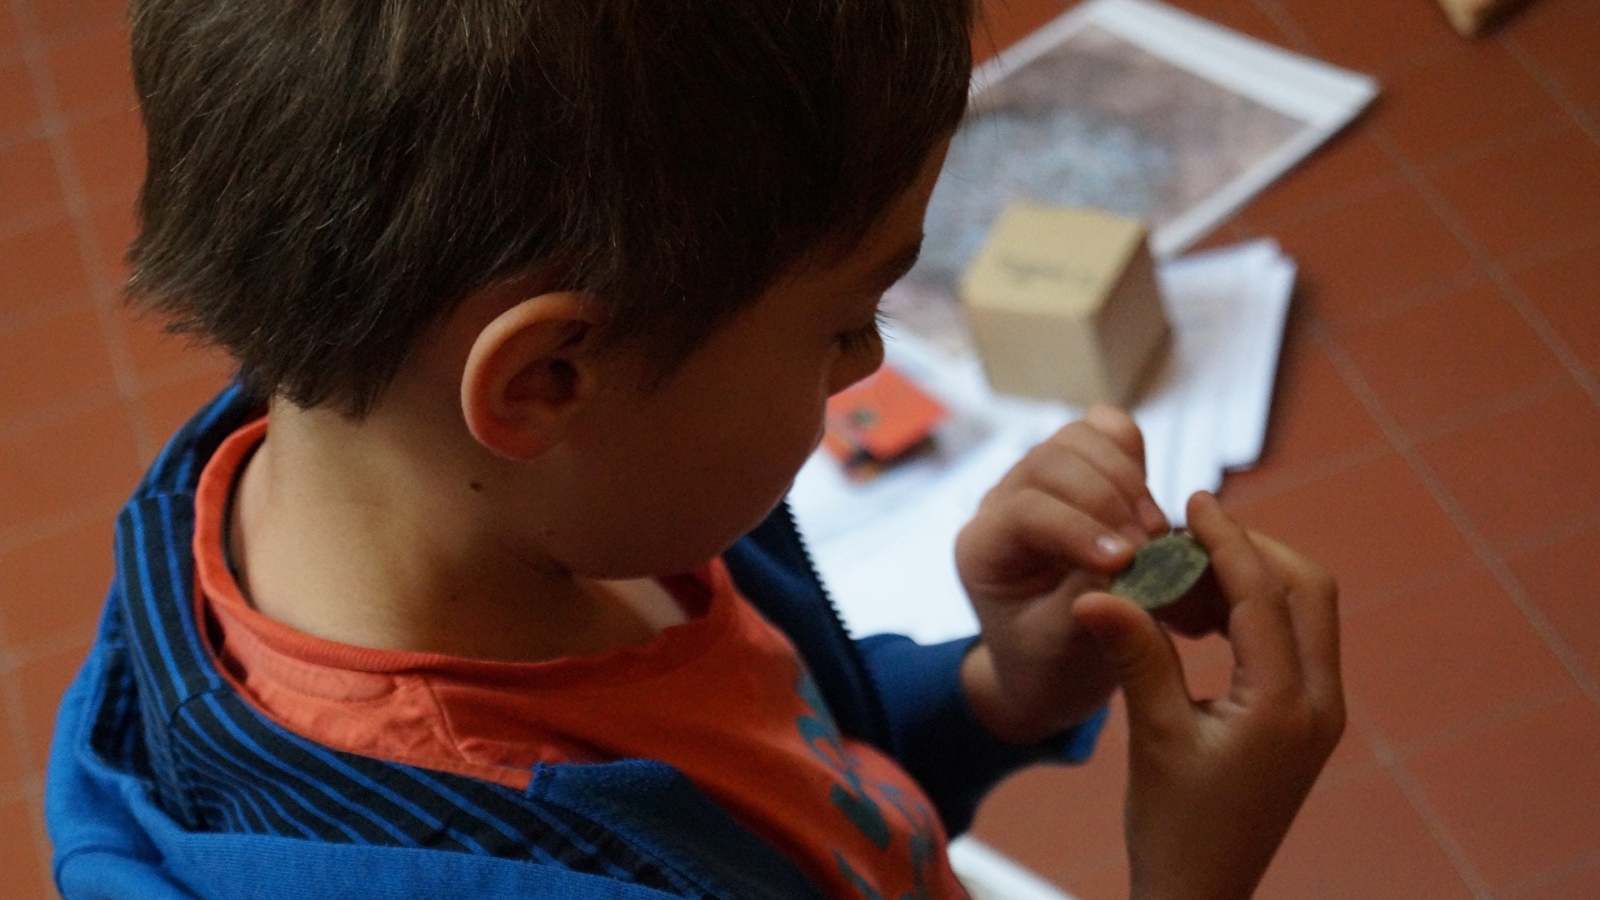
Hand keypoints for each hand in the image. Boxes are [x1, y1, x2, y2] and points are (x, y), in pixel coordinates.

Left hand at [956, 405, 1169, 743]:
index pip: (1026, 511)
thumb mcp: (1064, 646)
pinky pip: (1102, 435)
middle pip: (1051, 460)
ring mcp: (1037, 483)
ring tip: (1156, 532)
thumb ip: (1090, 596)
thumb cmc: (1051, 665)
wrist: (1051, 670)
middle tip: (1151, 548)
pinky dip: (1131, 452)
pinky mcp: (1077, 477)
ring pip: (1077, 439)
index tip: (1125, 562)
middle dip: (1109, 498)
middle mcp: (1001, 505)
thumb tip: (1132, 551)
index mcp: (982, 548)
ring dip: (1126, 477)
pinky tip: (1149, 496)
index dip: (1079, 528)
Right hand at [1076, 491, 1344, 899]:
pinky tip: (1203, 609)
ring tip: (1192, 562)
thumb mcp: (1151, 737)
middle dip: (1255, 549)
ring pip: (1305, 611)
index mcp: (1286, 706)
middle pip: (1308, 590)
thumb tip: (1097, 590)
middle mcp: (1318, 704)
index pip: (1264, 597)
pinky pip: (1292, 639)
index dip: (1228, 541)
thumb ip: (1135, 656)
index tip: (1195, 500)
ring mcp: (1318, 712)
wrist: (1201, 892)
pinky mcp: (1304, 720)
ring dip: (1256, 576)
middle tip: (1195, 530)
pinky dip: (1254, 609)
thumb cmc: (1174, 826)